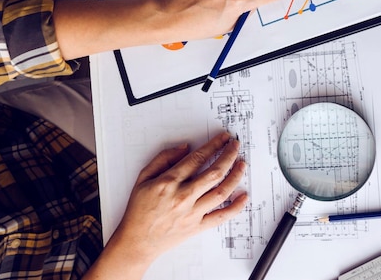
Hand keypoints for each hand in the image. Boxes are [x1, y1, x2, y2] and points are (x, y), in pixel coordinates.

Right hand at [84, 133, 245, 279]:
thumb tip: (185, 148)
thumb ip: (163, 159)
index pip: (198, 158)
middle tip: (235, 146)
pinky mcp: (197, 227)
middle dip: (229, 155)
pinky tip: (243, 196)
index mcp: (169, 182)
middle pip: (214, 172)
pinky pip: (221, 216)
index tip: (223, 139)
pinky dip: (235, 207)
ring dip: (235, 176)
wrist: (136, 241)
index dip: (214, 145)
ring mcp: (192, 213)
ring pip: (221, 191)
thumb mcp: (143, 178)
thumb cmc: (138, 210)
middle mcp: (183, 196)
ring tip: (242, 165)